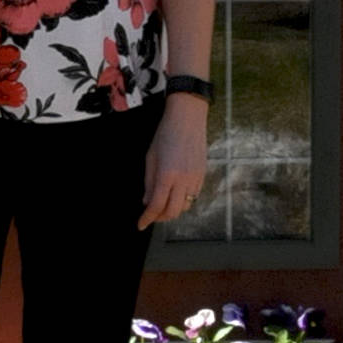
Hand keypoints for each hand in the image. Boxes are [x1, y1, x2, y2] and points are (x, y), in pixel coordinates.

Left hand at [139, 95, 208, 226]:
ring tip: (162, 203)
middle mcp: (183, 180)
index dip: (147, 218)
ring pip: (185, 206)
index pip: (156, 206)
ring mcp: (195, 178)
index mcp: (167, 175)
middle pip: (173, 211)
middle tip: (151, 215)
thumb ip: (149, 182)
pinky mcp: (202, 175)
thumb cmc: (165, 134)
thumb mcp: (150, 157)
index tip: (140, 224)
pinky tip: (175, 193)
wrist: (188, 118)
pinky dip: (182, 200)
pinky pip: (193, 196)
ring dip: (172, 209)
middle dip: (160, 217)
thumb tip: (146, 202)